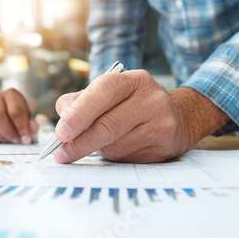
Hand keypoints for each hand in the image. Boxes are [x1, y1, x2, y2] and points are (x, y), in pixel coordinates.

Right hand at [0, 88, 38, 144]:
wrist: (8, 115)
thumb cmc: (19, 117)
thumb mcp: (29, 119)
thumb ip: (32, 124)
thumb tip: (32, 129)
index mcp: (11, 95)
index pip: (16, 110)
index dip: (21, 127)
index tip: (26, 138)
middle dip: (9, 132)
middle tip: (16, 140)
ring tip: (8, 139)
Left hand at [52, 70, 228, 163]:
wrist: (179, 118)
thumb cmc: (132, 105)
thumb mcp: (110, 94)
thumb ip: (81, 101)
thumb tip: (62, 118)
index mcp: (134, 80)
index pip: (103, 92)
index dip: (79, 113)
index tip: (60, 133)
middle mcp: (152, 99)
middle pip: (107, 125)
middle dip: (79, 143)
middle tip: (61, 154)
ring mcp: (161, 123)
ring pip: (115, 146)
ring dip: (97, 150)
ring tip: (97, 144)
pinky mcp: (164, 147)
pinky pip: (127, 159)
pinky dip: (113, 158)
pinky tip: (118, 149)